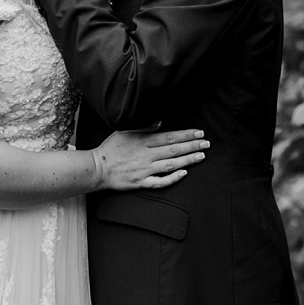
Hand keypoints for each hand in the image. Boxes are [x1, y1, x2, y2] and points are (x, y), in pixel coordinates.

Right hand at [91, 128, 207, 190]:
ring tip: (201, 156)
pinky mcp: (140, 182)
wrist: (96, 168)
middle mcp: (146, 155)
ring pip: (170, 165)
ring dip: (187, 160)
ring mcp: (144, 170)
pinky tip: (184, 173)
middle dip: (192, 146)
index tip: (200, 133)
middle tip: (207, 144)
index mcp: (143, 141)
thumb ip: (144, 126)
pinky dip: (172, 178)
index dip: (186, 135)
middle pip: (173, 150)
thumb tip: (160, 121)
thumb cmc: (110, 148)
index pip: (169, 136)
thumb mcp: (125, 131)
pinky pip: (159, 182)